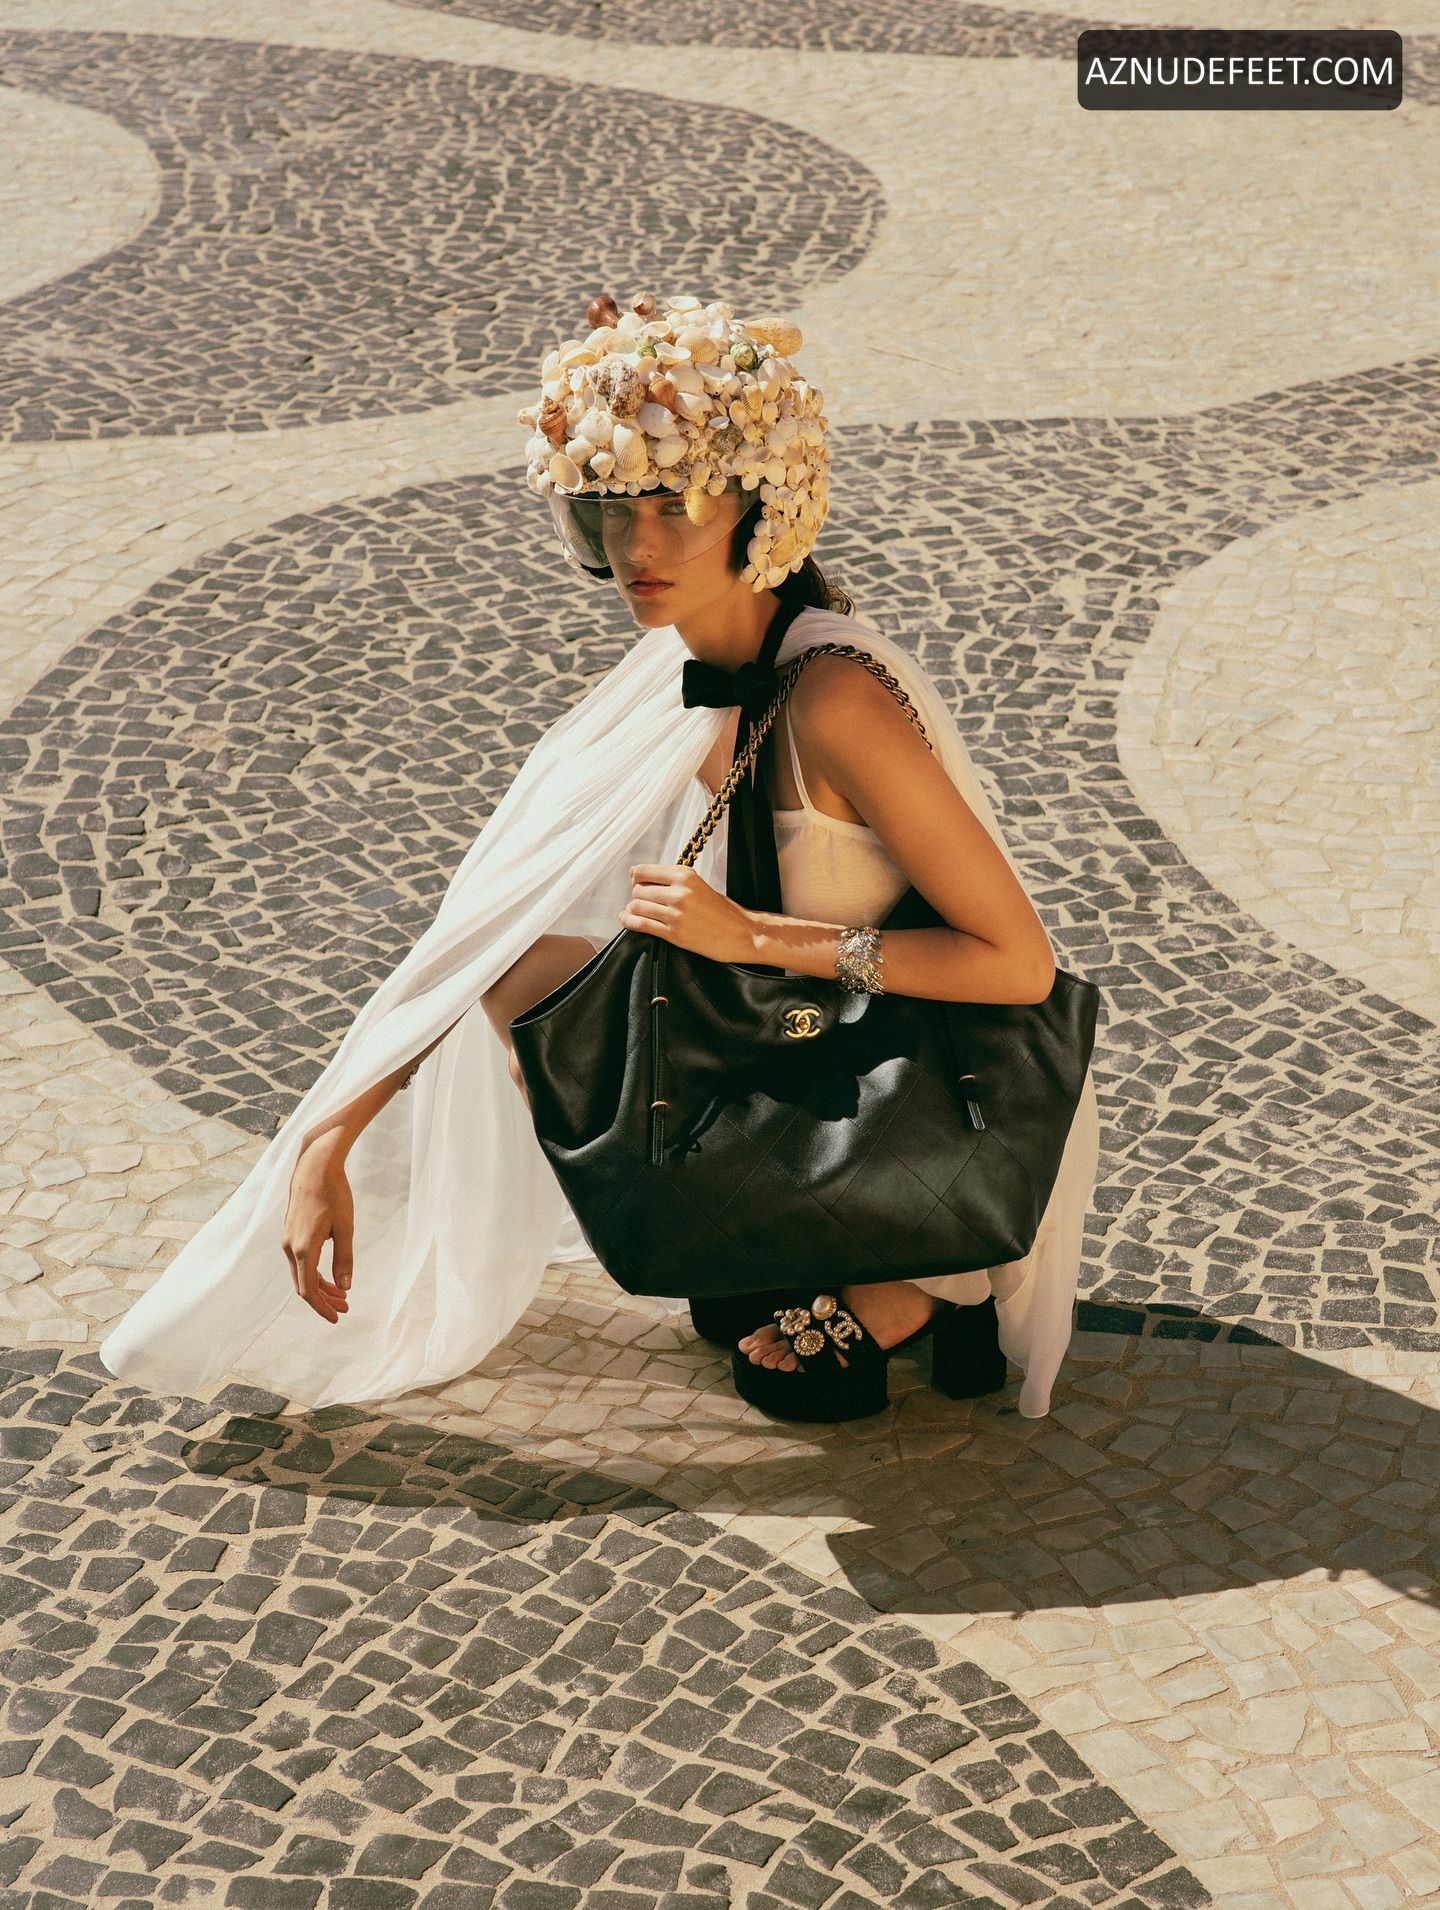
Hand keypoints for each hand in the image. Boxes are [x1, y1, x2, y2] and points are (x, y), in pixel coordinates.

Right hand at [282, 1130, 353, 1324]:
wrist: (314, 1167)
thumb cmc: (334, 1194)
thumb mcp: (346, 1228)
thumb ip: (345, 1259)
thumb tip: (346, 1287)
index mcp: (303, 1249)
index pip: (309, 1290)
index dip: (322, 1308)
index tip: (337, 1318)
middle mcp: (290, 1247)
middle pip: (304, 1285)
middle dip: (324, 1300)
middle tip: (345, 1307)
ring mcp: (287, 1240)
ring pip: (301, 1274)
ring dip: (320, 1287)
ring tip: (342, 1294)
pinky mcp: (290, 1233)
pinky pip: (300, 1262)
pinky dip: (314, 1272)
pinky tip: (330, 1275)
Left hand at [621, 863, 757, 963]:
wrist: (744, 934)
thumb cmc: (724, 911)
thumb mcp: (699, 885)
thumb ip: (674, 881)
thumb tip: (641, 878)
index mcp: (685, 875)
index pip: (644, 871)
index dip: (636, 877)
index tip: (636, 882)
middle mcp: (679, 892)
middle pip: (638, 890)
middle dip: (637, 896)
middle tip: (644, 902)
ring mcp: (676, 914)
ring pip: (636, 906)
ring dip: (633, 910)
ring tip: (636, 912)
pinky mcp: (675, 934)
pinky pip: (641, 924)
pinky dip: (629, 921)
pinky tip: (627, 920)